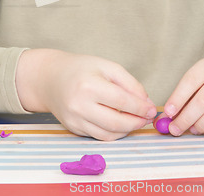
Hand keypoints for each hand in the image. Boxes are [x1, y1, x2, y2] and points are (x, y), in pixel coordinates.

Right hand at [16, 49, 156, 140]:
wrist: (50, 78)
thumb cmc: (81, 69)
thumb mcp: (107, 66)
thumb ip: (129, 83)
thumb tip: (146, 102)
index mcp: (89, 85)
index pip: (121, 101)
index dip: (141, 107)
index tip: (152, 109)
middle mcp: (79, 105)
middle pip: (116, 122)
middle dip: (137, 122)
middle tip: (148, 118)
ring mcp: (75, 120)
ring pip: (108, 134)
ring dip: (127, 130)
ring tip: (137, 121)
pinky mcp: (73, 129)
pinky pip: (99, 136)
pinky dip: (114, 133)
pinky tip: (122, 124)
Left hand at [164, 57, 203, 137]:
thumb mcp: (203, 79)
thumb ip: (185, 95)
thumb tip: (166, 116)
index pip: (190, 81)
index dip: (177, 98)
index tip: (168, 112)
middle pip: (202, 101)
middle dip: (185, 118)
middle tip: (175, 129)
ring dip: (201, 126)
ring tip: (193, 129)